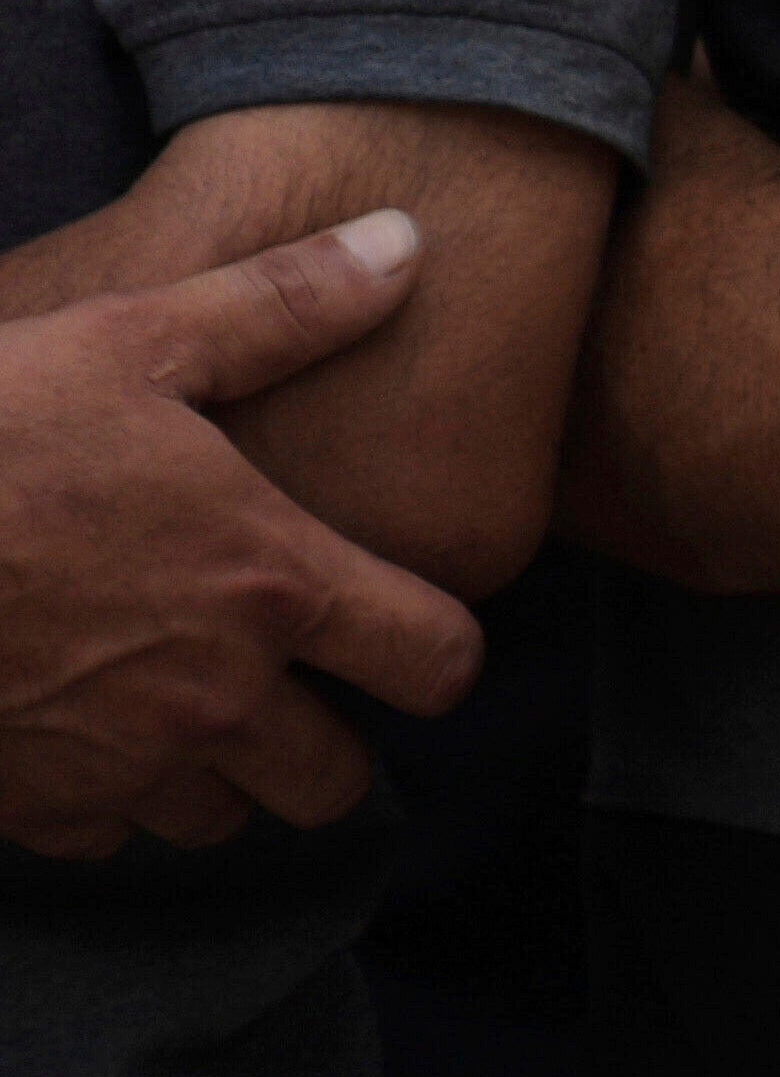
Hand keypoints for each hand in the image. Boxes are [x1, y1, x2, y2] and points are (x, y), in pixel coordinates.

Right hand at [0, 214, 487, 851]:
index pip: (433, 662)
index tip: (412, 630)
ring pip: (217, 819)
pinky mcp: (23, 807)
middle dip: (329, 744)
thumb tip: (407, 241)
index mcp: (268, 586)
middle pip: (334, 782)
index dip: (442, 651)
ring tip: (182, 703)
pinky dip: (104, 799)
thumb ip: (282, 305)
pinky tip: (79, 729)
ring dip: (215, 775)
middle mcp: (211, 698)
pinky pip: (101, 835)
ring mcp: (113, 767)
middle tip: (295, 687)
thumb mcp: (130, 341)